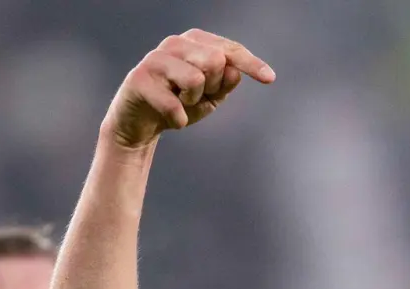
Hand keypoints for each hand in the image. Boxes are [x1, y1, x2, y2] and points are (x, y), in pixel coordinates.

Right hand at [102, 29, 274, 149]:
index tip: (270, 79)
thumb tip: (235, 72)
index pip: (229, 50)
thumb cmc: (179, 104)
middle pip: (214, 61)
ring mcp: (155, 59)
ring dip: (193, 101)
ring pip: (195, 78)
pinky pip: (174, 104)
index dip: (251, 64)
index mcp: (195, 43)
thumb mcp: (210, 97)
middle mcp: (174, 44)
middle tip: (195, 97)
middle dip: (213, 87)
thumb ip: (226, 84)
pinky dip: (179, 119)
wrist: (140, 124)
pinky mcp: (139, 79)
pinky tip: (172, 119)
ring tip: (181, 103)